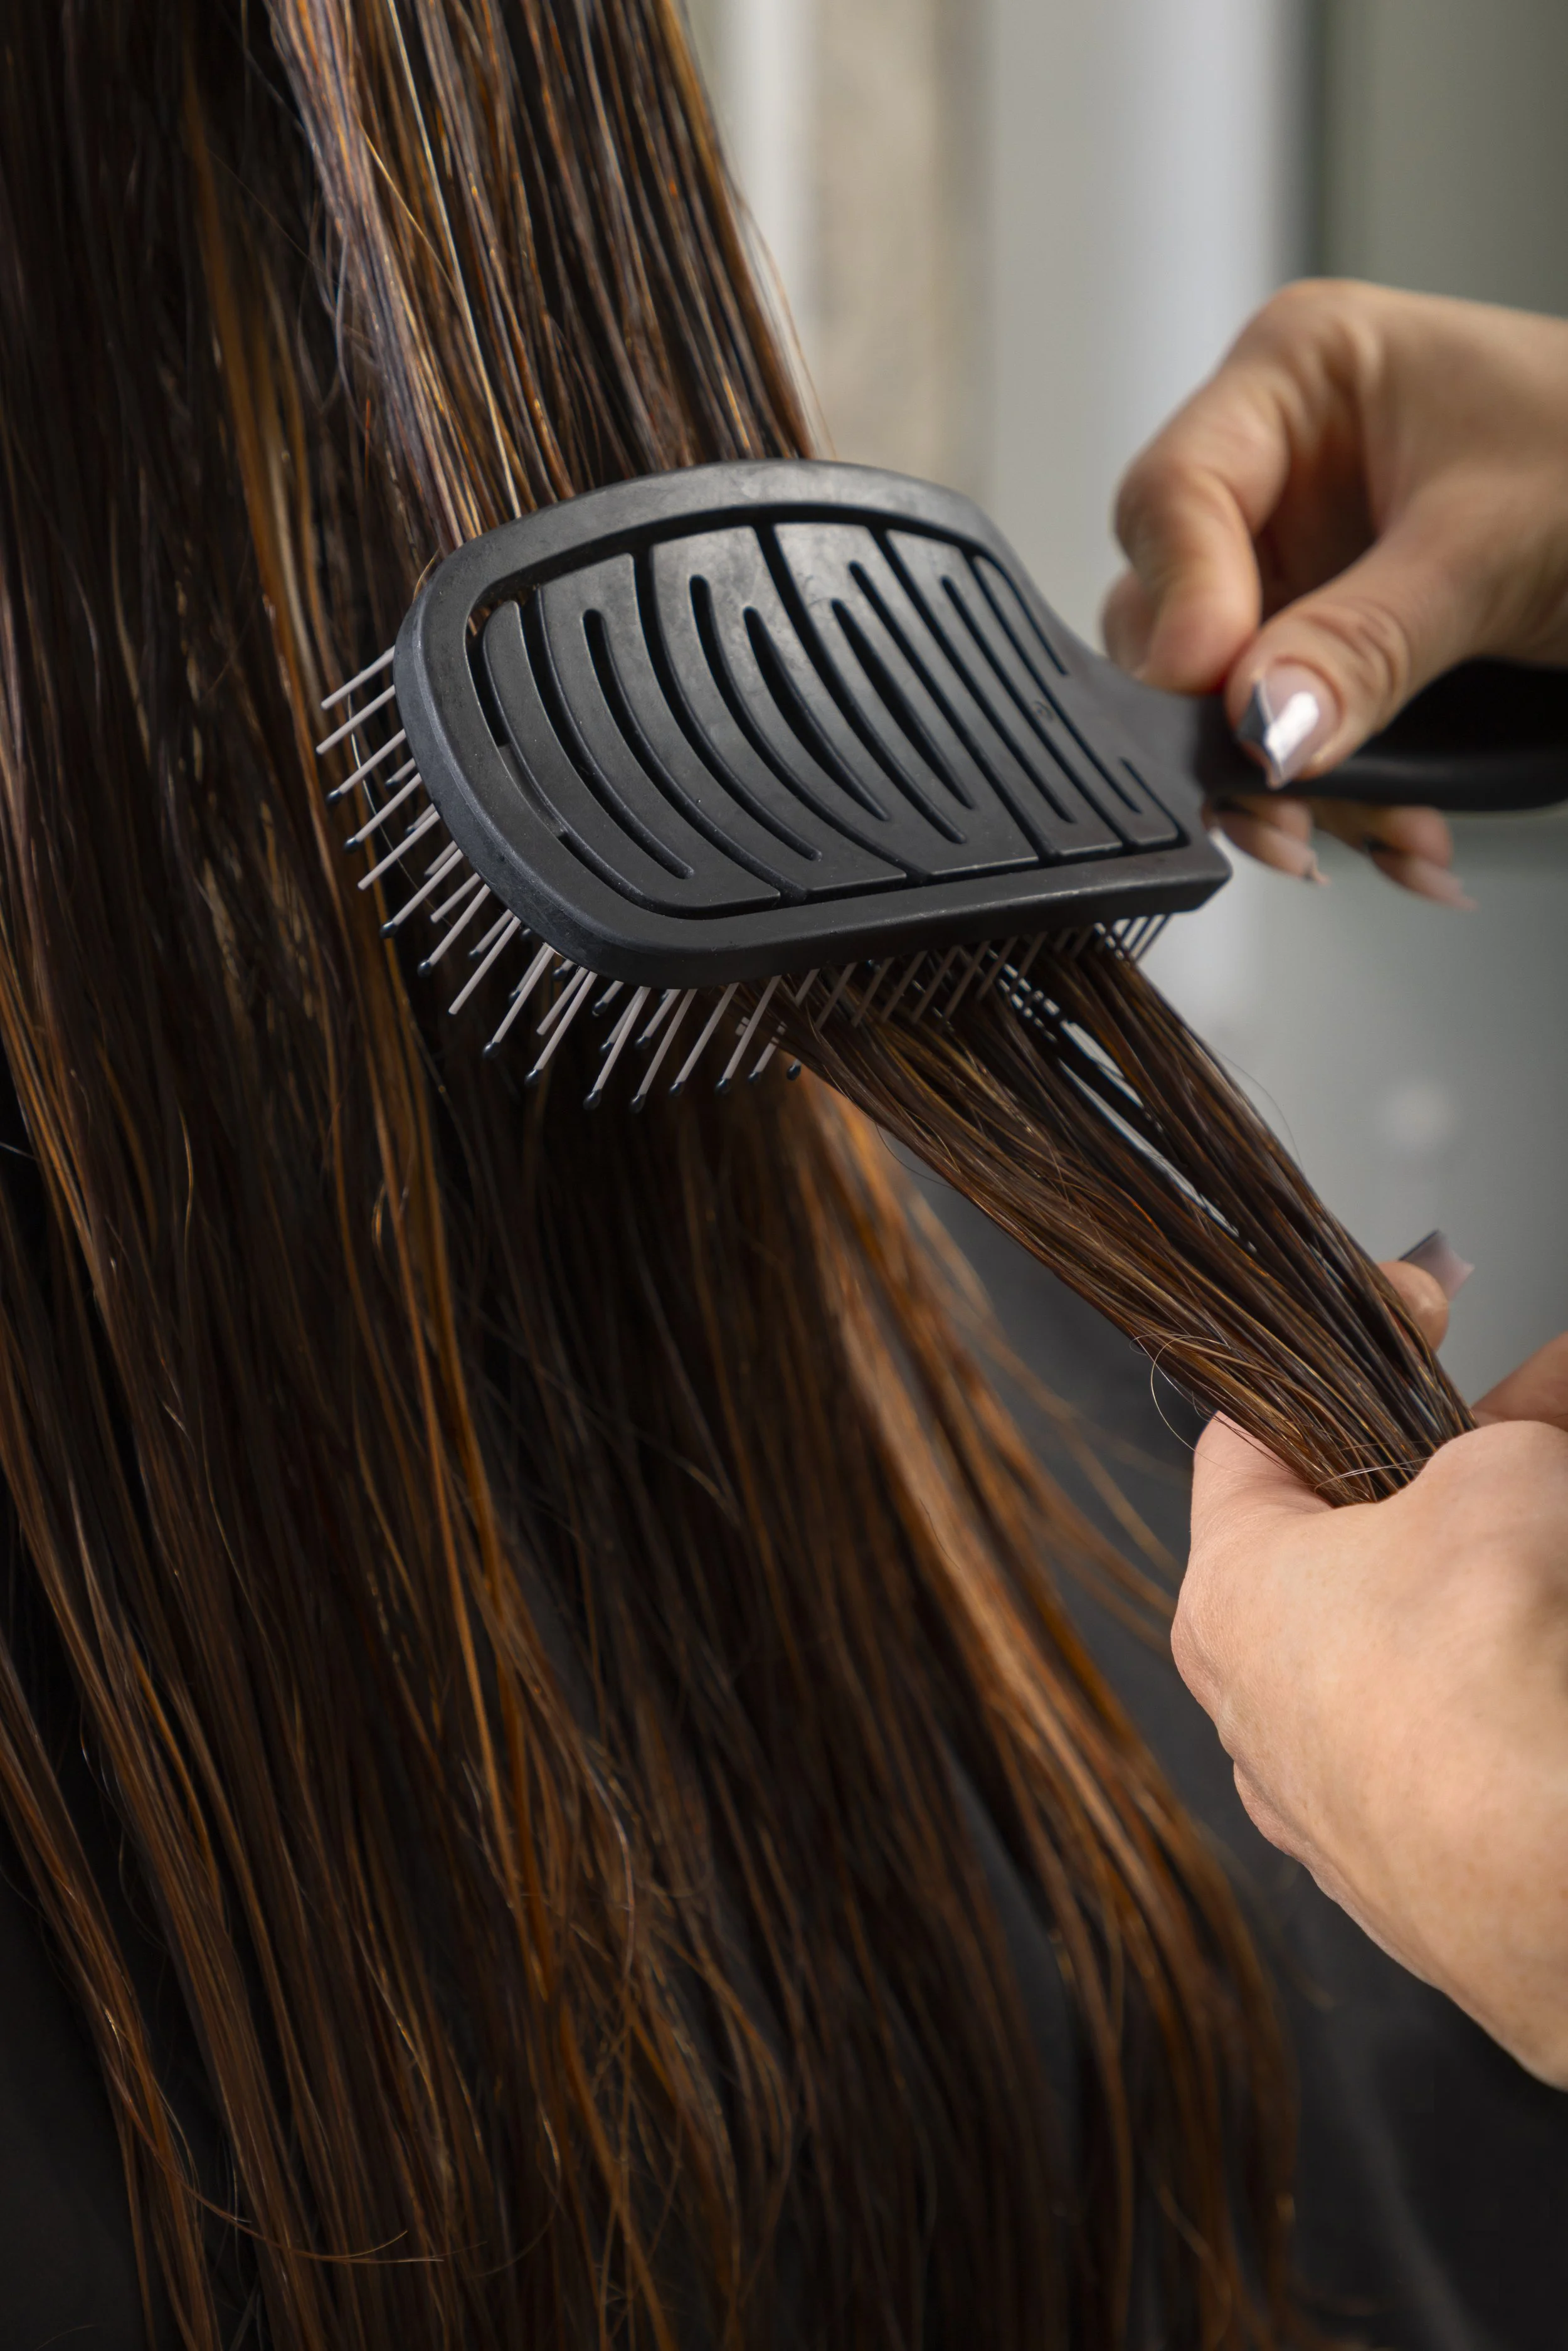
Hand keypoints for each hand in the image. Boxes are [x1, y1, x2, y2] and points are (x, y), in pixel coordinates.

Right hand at [1104, 280, 1567, 900]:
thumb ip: (1364, 644)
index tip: (1218, 697)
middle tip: (1282, 806)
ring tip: (1379, 841)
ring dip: (1291, 791)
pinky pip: (1288, 741)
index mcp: (1301, 376)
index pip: (1174, 497)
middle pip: (1172, 613)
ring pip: (1220, 700)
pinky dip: (1341, 806)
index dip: (1184, 605)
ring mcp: (1302, 567)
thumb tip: (1262, 727)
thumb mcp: (1498, 552)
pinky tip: (1404, 838)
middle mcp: (1281, 470)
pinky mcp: (1333, 652)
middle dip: (1228, 724)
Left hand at [1176, 1260, 1567, 2085]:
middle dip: (1444, 1477)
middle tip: (1526, 1425)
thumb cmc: (1490, 1669)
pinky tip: (1550, 1650)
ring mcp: (1329, 1805)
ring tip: (1552, 1526)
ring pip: (1402, 1651)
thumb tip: (1539, 1418)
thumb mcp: (1505, 1476)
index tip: (1412, 1314)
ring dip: (1484, 1581)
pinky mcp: (1415, 1876)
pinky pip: (1453, 1741)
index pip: (1247, 1438)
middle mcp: (1253, 1705)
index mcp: (1229, 1592)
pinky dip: (1505, 1682)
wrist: (1552, 1881)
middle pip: (1341, 1545)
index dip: (1338, 1362)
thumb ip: (1509, 1435)